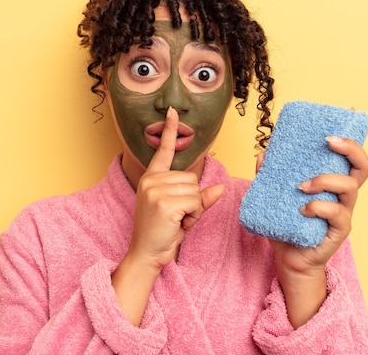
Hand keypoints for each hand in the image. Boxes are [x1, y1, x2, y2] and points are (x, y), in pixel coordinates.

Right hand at [128, 107, 223, 269]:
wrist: (147, 254)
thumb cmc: (163, 233)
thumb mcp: (183, 212)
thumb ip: (199, 198)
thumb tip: (220, 188)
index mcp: (152, 178)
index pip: (163, 150)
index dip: (169, 131)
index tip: (172, 111)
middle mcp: (151, 180)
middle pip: (192, 178)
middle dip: (192, 200)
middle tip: (177, 216)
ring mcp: (155, 190)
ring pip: (195, 191)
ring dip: (193, 209)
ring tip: (176, 221)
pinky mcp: (163, 202)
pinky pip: (195, 202)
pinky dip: (193, 216)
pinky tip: (177, 224)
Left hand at [256, 136, 367, 326]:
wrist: (288, 259)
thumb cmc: (286, 225)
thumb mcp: (274, 196)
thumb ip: (269, 175)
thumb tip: (263, 154)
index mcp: (332, 182)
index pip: (351, 157)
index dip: (353, 138)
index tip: (342, 121)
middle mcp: (343, 195)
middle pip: (363, 167)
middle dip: (351, 149)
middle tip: (328, 142)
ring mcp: (343, 212)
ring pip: (350, 187)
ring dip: (325, 180)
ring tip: (301, 186)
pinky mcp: (339, 231)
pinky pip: (338, 214)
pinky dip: (319, 207)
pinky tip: (302, 210)